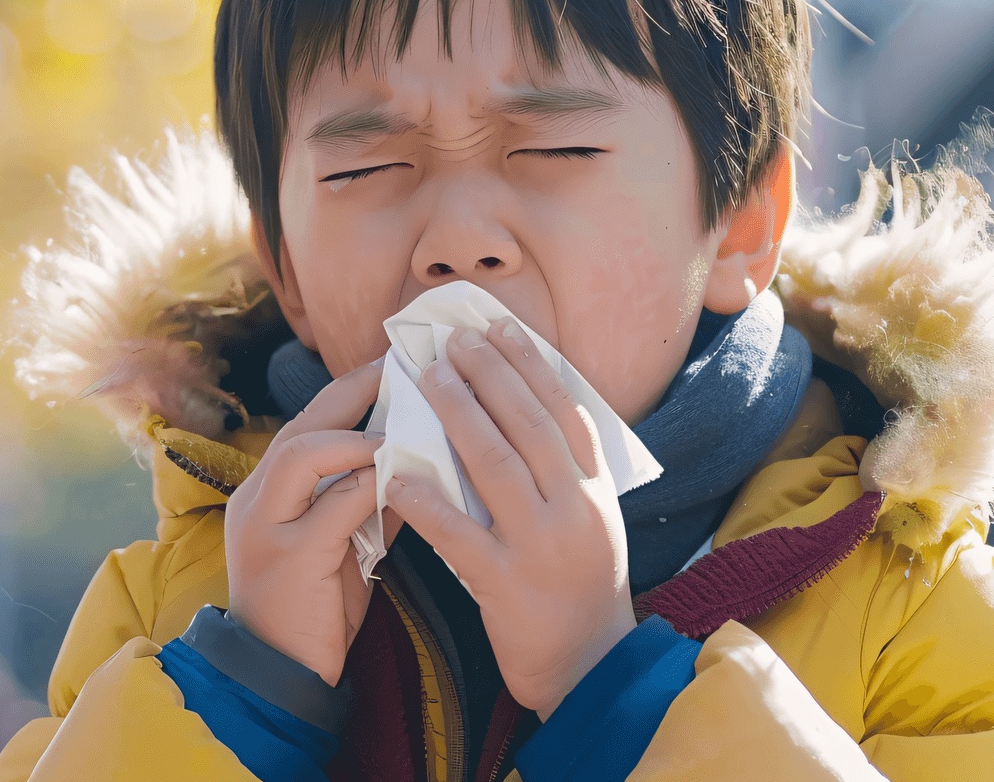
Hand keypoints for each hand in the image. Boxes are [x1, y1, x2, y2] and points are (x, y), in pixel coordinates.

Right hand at [225, 358, 384, 686]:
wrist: (278, 676)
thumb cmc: (314, 613)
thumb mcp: (345, 548)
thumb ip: (369, 506)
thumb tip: (416, 466)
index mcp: (268, 493)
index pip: (307, 425)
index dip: (349, 394)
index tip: (392, 369)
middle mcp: (257, 499)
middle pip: (302, 424)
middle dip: (353, 391)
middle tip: (400, 369)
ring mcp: (265, 526)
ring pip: (302, 453)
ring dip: (357, 433)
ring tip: (402, 421)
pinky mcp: (287, 557)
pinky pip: (329, 506)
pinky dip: (366, 485)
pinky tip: (399, 477)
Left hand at [383, 318, 633, 717]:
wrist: (590, 667)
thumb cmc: (581, 585)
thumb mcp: (590, 518)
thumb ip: (563, 468)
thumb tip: (524, 400)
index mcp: (595, 490)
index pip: (566, 411)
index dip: (532, 364)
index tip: (500, 326)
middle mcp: (575, 510)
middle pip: (530, 426)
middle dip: (491, 374)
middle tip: (454, 339)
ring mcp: (542, 547)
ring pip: (497, 467)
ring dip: (461, 415)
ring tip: (430, 378)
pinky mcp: (506, 586)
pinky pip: (460, 534)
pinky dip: (428, 501)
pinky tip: (398, 472)